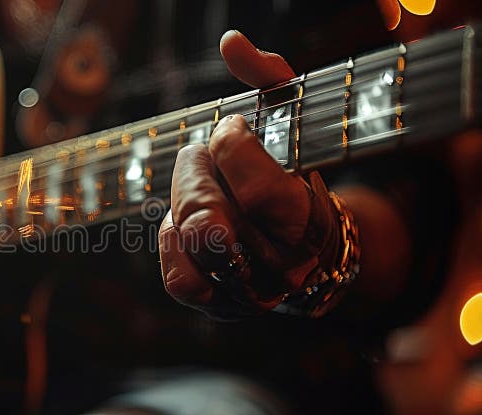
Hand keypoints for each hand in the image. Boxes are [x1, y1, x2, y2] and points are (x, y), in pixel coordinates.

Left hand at [159, 31, 338, 316]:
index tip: (231, 130)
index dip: (233, 150)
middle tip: (202, 153)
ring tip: (197, 184)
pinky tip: (184, 221)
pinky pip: (178, 278)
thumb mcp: (294, 122)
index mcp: (308, 223)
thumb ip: (269, 79)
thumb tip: (231, 43)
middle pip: (211, 224)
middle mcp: (279, 267)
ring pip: (190, 248)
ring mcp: (246, 292)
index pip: (260, 194)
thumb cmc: (296, 174)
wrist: (309, 248)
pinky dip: (172, 241)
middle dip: (195, 175)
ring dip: (183, 202)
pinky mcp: (215, 303)